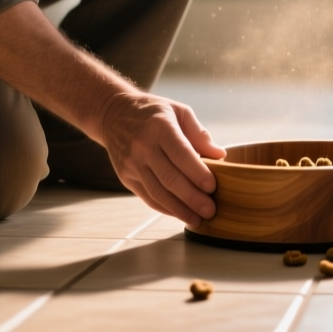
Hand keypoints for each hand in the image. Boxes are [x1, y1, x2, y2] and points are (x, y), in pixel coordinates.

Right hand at [99, 91, 226, 226]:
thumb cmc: (152, 112)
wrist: (113, 114)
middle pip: (169, 178)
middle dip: (192, 197)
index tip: (213, 187)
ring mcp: (132, 164)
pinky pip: (147, 197)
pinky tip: (180, 214)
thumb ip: (199, 133)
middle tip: (210, 210)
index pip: (181, 154)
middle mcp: (143, 147)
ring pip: (158, 192)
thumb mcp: (178, 111)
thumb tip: (219, 155)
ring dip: (179, 209)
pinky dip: (165, 208)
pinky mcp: (126, 177)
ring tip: (198, 220)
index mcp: (160, 127)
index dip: (197, 173)